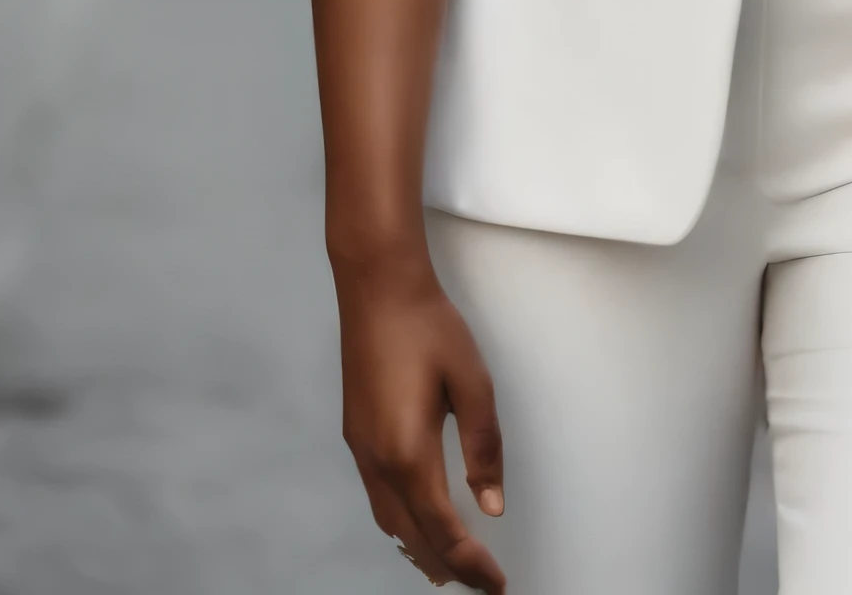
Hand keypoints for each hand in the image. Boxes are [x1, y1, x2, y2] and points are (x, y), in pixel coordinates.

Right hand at [335, 257, 505, 590]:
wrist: (377, 286)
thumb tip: (491, 504)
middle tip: (480, 582)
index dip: (471, 565)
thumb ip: (484, 447)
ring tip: (451, 563)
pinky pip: (378, 498)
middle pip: (413, 538)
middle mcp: (378, 460)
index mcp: (408, 453)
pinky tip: (417, 516)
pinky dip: (401, 523)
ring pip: (390, 523)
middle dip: (448, 566)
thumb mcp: (472, 381)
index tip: (495, 585)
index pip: (443, 531)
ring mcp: (360, 449)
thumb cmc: (427, 325)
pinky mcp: (355, 434)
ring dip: (420, 549)